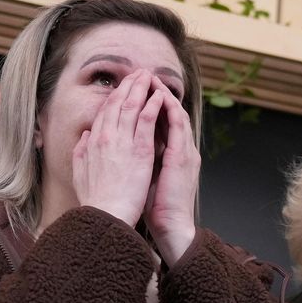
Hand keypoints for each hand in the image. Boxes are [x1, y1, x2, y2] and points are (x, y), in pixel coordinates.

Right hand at [72, 69, 164, 226]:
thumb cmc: (95, 201)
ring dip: (141, 89)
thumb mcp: (80, 173)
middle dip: (128, 85)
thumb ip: (81, 152)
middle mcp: (105, 138)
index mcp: (93, 143)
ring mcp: (122, 143)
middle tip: (138, 73)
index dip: (115, 97)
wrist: (105, 216)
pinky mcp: (139, 151)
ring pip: (131, 107)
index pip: (104, 113)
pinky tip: (158, 96)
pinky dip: (151, 106)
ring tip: (149, 76)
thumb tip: (85, 136)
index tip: (122, 87)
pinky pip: (145, 121)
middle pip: (117, 104)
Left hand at [143, 77, 200, 264]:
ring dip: (163, 94)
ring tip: (150, 79)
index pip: (158, 123)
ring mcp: (185, 151)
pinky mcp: (183, 156)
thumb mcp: (143, 178)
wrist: (170, 226)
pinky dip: (170, 108)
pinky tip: (160, 96)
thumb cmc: (154, 207)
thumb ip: (134, 160)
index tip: (134, 92)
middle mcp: (180, 149)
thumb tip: (117, 149)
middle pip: (168, 113)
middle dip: (155, 93)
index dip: (147, 105)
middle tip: (143, 76)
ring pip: (175, 113)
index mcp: (169, 154)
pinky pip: (178, 125)